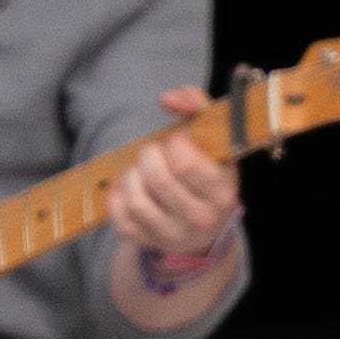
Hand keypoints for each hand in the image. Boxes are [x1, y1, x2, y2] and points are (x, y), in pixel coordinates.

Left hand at [110, 87, 242, 261]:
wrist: (202, 227)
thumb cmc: (206, 173)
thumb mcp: (213, 140)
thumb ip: (197, 106)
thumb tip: (167, 98)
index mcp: (222, 192)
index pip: (187, 165)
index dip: (174, 145)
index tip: (176, 141)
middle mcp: (202, 218)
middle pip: (159, 180)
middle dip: (148, 156)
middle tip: (153, 152)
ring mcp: (174, 233)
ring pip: (137, 200)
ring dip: (131, 177)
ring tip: (140, 171)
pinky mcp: (147, 240)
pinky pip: (119, 216)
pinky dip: (117, 196)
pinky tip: (130, 188)